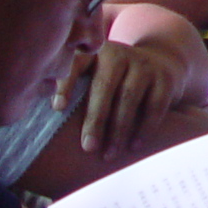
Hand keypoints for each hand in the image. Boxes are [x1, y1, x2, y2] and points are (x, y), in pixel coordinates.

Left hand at [60, 40, 189, 159]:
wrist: (163, 62)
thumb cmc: (116, 79)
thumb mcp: (96, 73)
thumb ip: (76, 89)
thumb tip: (42, 125)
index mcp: (96, 53)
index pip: (77, 63)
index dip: (66, 84)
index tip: (57, 109)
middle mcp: (120, 54)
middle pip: (105, 86)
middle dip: (95, 119)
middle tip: (88, 147)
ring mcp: (145, 64)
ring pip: (129, 98)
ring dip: (118, 130)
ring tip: (108, 154)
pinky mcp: (165, 78)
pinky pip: (154, 106)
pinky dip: (144, 128)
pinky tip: (133, 146)